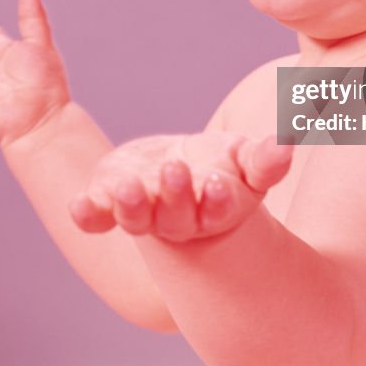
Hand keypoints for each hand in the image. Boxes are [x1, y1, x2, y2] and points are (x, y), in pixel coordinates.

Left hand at [69, 132, 292, 242]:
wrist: (176, 171)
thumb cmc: (220, 167)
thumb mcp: (245, 158)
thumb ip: (264, 158)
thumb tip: (287, 144)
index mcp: (217, 210)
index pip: (220, 211)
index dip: (218, 200)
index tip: (218, 183)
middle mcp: (179, 221)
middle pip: (177, 219)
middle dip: (175, 196)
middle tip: (174, 170)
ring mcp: (143, 215)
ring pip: (137, 221)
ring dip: (132, 207)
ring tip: (129, 187)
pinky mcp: (109, 204)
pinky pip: (96, 218)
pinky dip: (87, 214)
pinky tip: (78, 206)